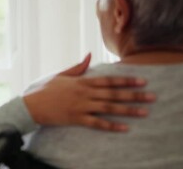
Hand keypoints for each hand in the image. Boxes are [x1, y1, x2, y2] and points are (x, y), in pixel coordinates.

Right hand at [23, 54, 154, 131]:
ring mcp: (81, 107)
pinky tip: (124, 128)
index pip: (108, 81)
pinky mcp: (76, 119)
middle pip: (113, 94)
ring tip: (144, 112)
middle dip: (134, 95)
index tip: (142, 81)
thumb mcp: (61, 74)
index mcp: (82, 82)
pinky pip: (97, 123)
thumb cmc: (45, 89)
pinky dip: (111, 126)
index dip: (126, 81)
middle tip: (152, 97)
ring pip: (108, 108)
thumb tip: (89, 54)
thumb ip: (78, 67)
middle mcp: (84, 93)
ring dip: (127, 110)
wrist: (31, 105)